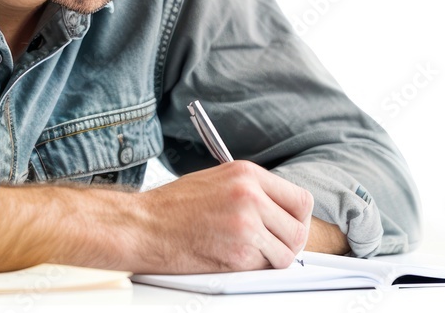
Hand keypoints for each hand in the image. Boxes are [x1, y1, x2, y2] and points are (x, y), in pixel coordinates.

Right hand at [131, 160, 312, 272]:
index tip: (289, 225)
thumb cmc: (173, 206)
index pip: (301, 199)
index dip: (298, 218)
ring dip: (272, 258)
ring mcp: (245, 226)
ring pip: (286, 253)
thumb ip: (252, 189)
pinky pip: (264, 268)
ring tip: (248, 251)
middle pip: (298, 229)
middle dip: (288, 241)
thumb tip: (280, 209)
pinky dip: (253, 268)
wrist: (143, 226)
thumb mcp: (217, 180)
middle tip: (271, 244)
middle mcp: (250, 197)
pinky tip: (231, 256)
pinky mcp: (238, 255)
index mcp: (247, 174)